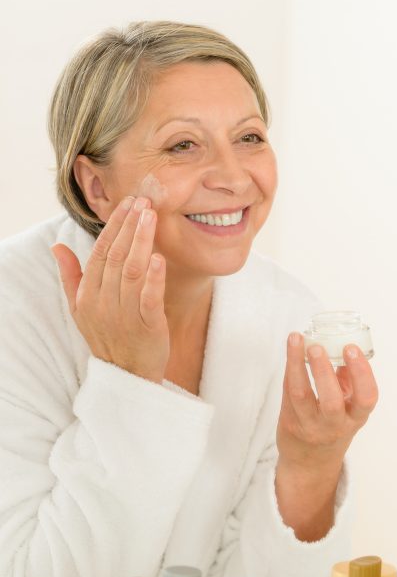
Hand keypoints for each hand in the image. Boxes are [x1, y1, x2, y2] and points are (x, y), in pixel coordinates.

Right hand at [51, 196, 167, 382]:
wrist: (126, 375)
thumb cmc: (108, 336)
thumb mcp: (81, 309)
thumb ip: (71, 276)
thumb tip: (57, 246)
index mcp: (88, 294)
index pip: (100, 252)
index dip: (115, 226)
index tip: (129, 203)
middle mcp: (103, 302)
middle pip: (116, 257)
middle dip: (130, 226)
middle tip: (145, 201)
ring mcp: (125, 314)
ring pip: (132, 272)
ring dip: (142, 242)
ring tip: (152, 217)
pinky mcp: (147, 326)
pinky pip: (149, 298)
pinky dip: (154, 277)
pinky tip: (158, 257)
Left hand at [275, 334, 377, 539]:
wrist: (310, 461)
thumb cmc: (333, 425)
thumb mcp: (349, 408)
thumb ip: (347, 380)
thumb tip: (340, 346)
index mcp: (356, 418)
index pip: (366, 398)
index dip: (361, 372)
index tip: (351, 348)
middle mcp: (335, 425)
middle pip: (331, 401)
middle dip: (324, 371)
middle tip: (317, 347)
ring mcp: (310, 426)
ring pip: (302, 395)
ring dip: (297, 365)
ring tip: (296, 340)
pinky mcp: (290, 423)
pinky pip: (288, 393)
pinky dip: (290, 369)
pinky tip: (291, 349)